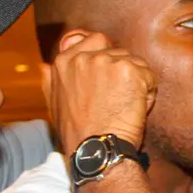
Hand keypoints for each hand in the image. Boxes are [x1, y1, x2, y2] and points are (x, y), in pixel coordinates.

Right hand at [47, 31, 155, 153]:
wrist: (95, 152)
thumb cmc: (77, 133)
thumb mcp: (54, 104)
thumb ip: (52, 80)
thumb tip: (44, 66)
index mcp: (64, 62)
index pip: (95, 41)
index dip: (106, 58)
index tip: (108, 80)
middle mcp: (84, 57)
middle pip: (117, 51)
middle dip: (122, 71)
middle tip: (115, 98)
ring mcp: (106, 62)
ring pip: (135, 63)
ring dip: (135, 84)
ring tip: (122, 109)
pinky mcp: (128, 71)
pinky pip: (148, 76)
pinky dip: (147, 94)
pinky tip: (133, 111)